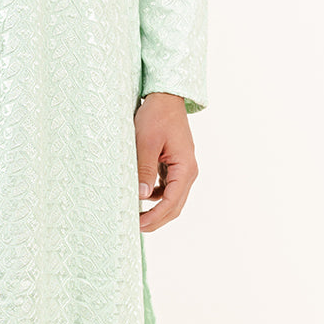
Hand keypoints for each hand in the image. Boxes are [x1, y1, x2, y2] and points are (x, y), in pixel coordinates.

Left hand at [134, 93, 198, 232]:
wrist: (165, 97)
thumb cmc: (156, 116)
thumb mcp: (146, 142)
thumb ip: (145, 169)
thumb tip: (143, 196)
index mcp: (185, 168)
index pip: (172, 202)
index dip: (155, 217)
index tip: (138, 224)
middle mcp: (188, 171)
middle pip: (175, 205)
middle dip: (157, 219)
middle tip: (136, 226)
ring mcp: (182, 168)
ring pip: (172, 198)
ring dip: (157, 209)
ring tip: (137, 214)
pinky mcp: (175, 164)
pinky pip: (167, 187)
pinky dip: (156, 196)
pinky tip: (142, 195)